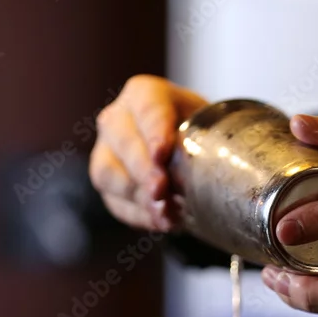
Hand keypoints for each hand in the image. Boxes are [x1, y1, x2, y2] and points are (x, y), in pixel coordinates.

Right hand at [88, 75, 207, 230]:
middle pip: (123, 143)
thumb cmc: (203, 133)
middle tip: (161, 192)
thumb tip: (206, 167)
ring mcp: (106, 151)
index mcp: (144, 94)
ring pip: (108, 174)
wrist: (193, 154)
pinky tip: (162, 222)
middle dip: (143, 171)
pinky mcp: (107, 184)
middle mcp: (117, 118)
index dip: (154, 132)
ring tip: (166, 215)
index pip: (147, 109)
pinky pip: (115, 202)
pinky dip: (140, 216)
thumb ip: (208, 139)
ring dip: (139, 198)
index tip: (162, 154)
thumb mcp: (211, 126)